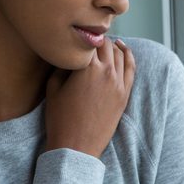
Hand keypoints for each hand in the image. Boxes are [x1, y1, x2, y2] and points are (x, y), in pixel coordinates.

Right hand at [44, 38, 134, 157]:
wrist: (76, 147)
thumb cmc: (60, 119)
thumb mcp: (53, 88)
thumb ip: (62, 65)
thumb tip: (69, 51)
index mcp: (87, 68)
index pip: (89, 41)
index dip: (82, 37)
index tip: (76, 35)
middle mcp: (106, 72)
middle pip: (105, 45)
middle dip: (97, 40)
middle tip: (88, 40)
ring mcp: (119, 83)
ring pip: (119, 53)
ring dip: (111, 45)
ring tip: (103, 43)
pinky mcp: (125, 94)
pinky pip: (131, 67)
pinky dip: (127, 55)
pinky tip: (122, 48)